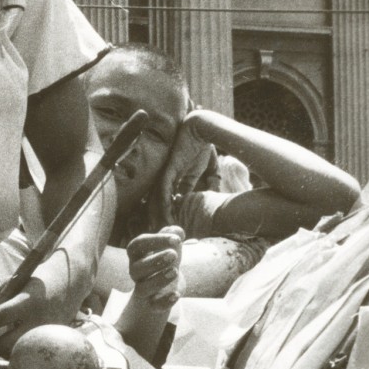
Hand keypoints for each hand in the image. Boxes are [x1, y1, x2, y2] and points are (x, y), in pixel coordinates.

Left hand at [0, 254, 91, 352]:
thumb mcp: (18, 279)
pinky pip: (30, 355)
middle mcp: (39, 320)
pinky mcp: (52, 343)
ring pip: (17, 354)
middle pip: (6, 344)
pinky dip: (18, 353)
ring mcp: (47, 334)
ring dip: (4, 351)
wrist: (73, 282)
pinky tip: (12, 345)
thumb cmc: (40, 280)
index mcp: (29, 300)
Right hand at [126, 228, 184, 311]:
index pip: (139, 244)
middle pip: (137, 268)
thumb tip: (177, 231)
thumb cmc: (164, 262)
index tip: (177, 239)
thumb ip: (172, 236)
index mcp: (137, 255)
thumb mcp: (169, 247)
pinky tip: (176, 294)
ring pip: (143, 288)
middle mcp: (136, 272)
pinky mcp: (153, 304)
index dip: (156, 240)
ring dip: (158, 280)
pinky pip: (155, 305)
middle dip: (155, 261)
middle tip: (174, 254)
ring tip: (175, 271)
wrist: (162, 289)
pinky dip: (165, 301)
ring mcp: (143, 289)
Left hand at [157, 112, 220, 226]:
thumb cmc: (202, 148)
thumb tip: (209, 198)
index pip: (170, 204)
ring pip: (158, 201)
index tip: (174, 233)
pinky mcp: (168, 171)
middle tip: (163, 238)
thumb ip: (203, 186)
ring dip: (160, 218)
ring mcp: (166, 175)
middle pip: (159, 205)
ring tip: (163, 232)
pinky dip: (164, 206)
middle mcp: (167, 180)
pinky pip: (163, 191)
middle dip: (161, 222)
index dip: (171, 218)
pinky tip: (166, 218)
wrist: (201, 130)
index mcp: (175, 181)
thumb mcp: (203, 172)